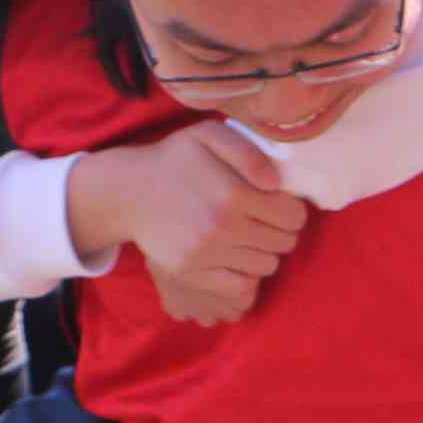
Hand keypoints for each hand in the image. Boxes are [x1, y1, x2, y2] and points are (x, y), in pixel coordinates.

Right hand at [94, 126, 308, 326]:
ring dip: (264, 252)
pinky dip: (245, 275)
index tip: (280, 206)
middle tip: (264, 221)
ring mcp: (206, 253)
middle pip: (284, 243)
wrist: (129, 192)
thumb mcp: (209, 135)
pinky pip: (240, 287)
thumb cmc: (175, 160)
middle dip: (281, 231)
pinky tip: (235, 257)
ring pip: (267, 266)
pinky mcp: (192, 273)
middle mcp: (222, 226)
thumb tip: (277, 184)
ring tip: (247, 237)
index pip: (293, 216)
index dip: (292, 211)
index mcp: (233, 193)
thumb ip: (248, 153)